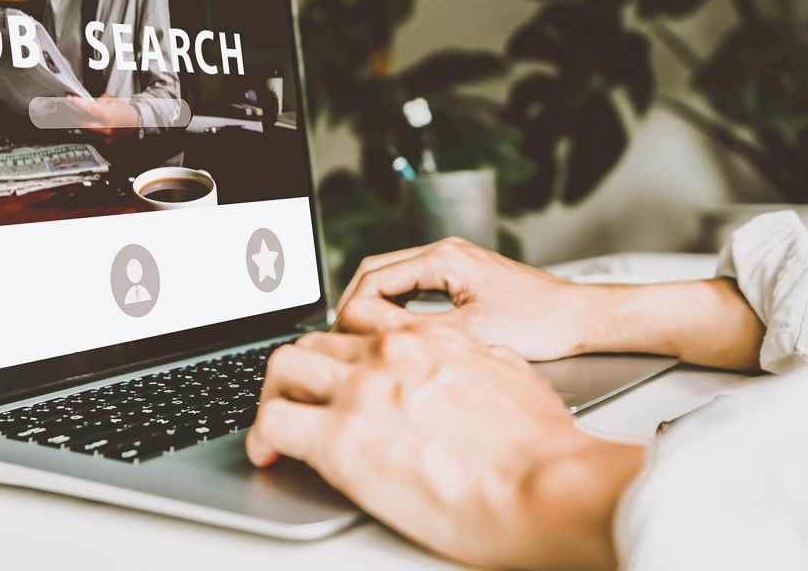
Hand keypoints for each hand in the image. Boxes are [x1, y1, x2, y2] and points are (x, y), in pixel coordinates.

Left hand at [68, 94, 137, 141]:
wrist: (134, 120)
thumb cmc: (123, 110)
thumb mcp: (111, 99)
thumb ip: (97, 101)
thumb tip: (86, 102)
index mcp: (108, 115)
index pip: (89, 109)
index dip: (77, 103)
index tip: (70, 98)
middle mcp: (106, 127)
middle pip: (83, 124)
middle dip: (74, 117)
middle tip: (69, 111)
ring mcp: (106, 136)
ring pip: (86, 132)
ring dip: (81, 124)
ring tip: (79, 117)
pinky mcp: (106, 141)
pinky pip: (93, 136)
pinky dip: (89, 130)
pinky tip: (89, 124)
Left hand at [247, 327, 642, 569]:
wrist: (546, 485)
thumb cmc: (541, 446)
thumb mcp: (511, 375)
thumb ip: (477, 363)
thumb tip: (471, 369)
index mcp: (428, 341)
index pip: (359, 322)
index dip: (340, 348)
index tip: (335, 371)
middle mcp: (388, 355)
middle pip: (313, 342)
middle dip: (298, 371)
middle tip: (297, 400)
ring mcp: (361, 392)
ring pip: (283, 369)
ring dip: (273, 395)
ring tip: (275, 426)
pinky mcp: (340, 439)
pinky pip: (274, 422)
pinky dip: (261, 436)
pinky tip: (268, 455)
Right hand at [334, 237, 591, 360]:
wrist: (579, 319)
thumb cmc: (540, 323)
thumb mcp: (470, 334)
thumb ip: (415, 331)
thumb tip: (371, 334)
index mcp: (444, 258)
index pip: (374, 277)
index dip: (350, 309)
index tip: (341, 337)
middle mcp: (448, 253)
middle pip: (379, 271)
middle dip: (356, 303)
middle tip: (343, 339)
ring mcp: (457, 263)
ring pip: (396, 278)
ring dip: (376, 305)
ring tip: (363, 339)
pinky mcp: (465, 277)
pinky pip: (417, 286)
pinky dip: (398, 306)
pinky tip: (396, 332)